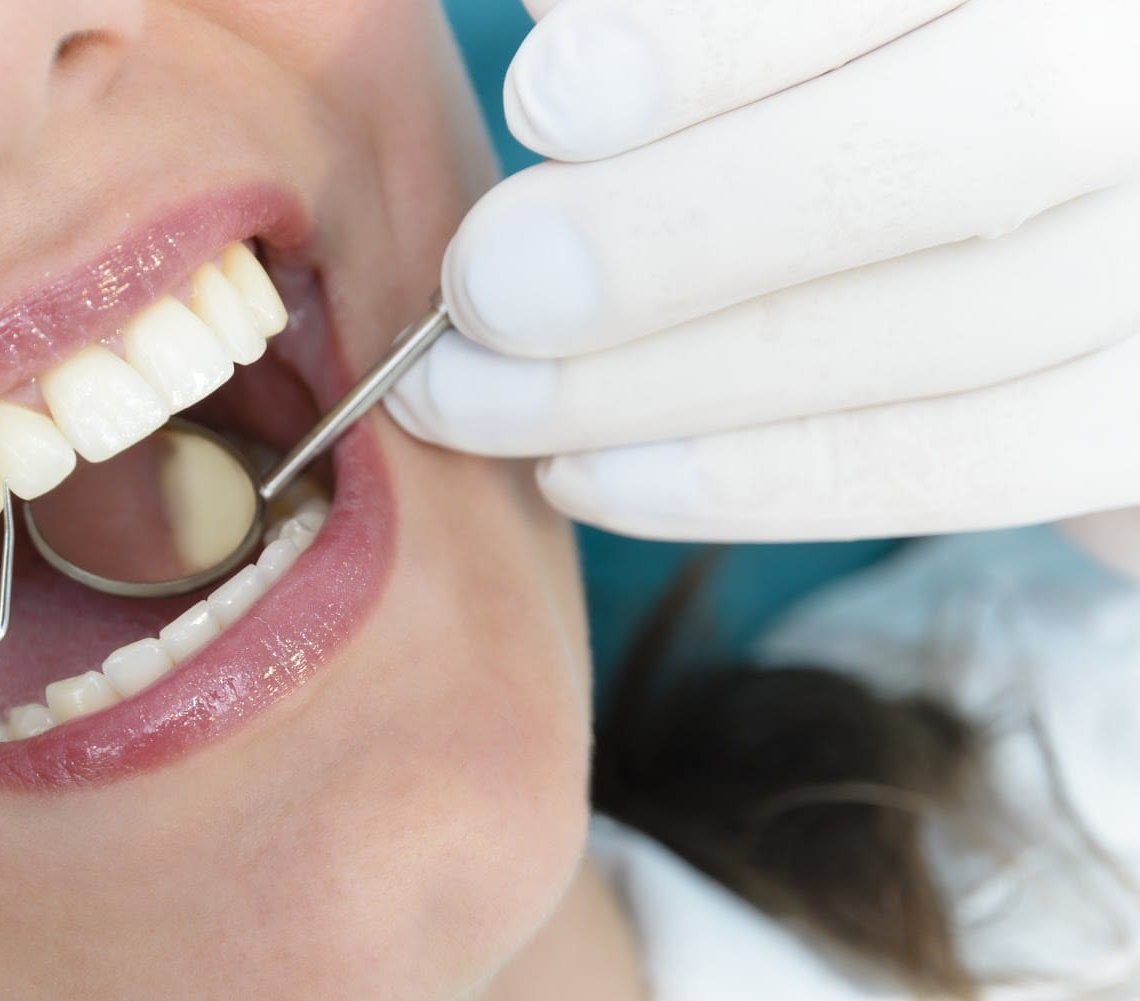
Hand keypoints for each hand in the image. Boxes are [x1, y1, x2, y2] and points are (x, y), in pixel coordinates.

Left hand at [390, 0, 1139, 540]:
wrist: (987, 229)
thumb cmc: (828, 90)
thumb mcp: (764, 41)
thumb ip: (661, 20)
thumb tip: (544, 48)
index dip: (722, 39)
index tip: (545, 99)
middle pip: (990, 132)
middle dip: (692, 228)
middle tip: (487, 289)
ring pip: (976, 318)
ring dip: (683, 381)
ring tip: (482, 399)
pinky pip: (984, 460)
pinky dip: (769, 481)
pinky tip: (590, 478)